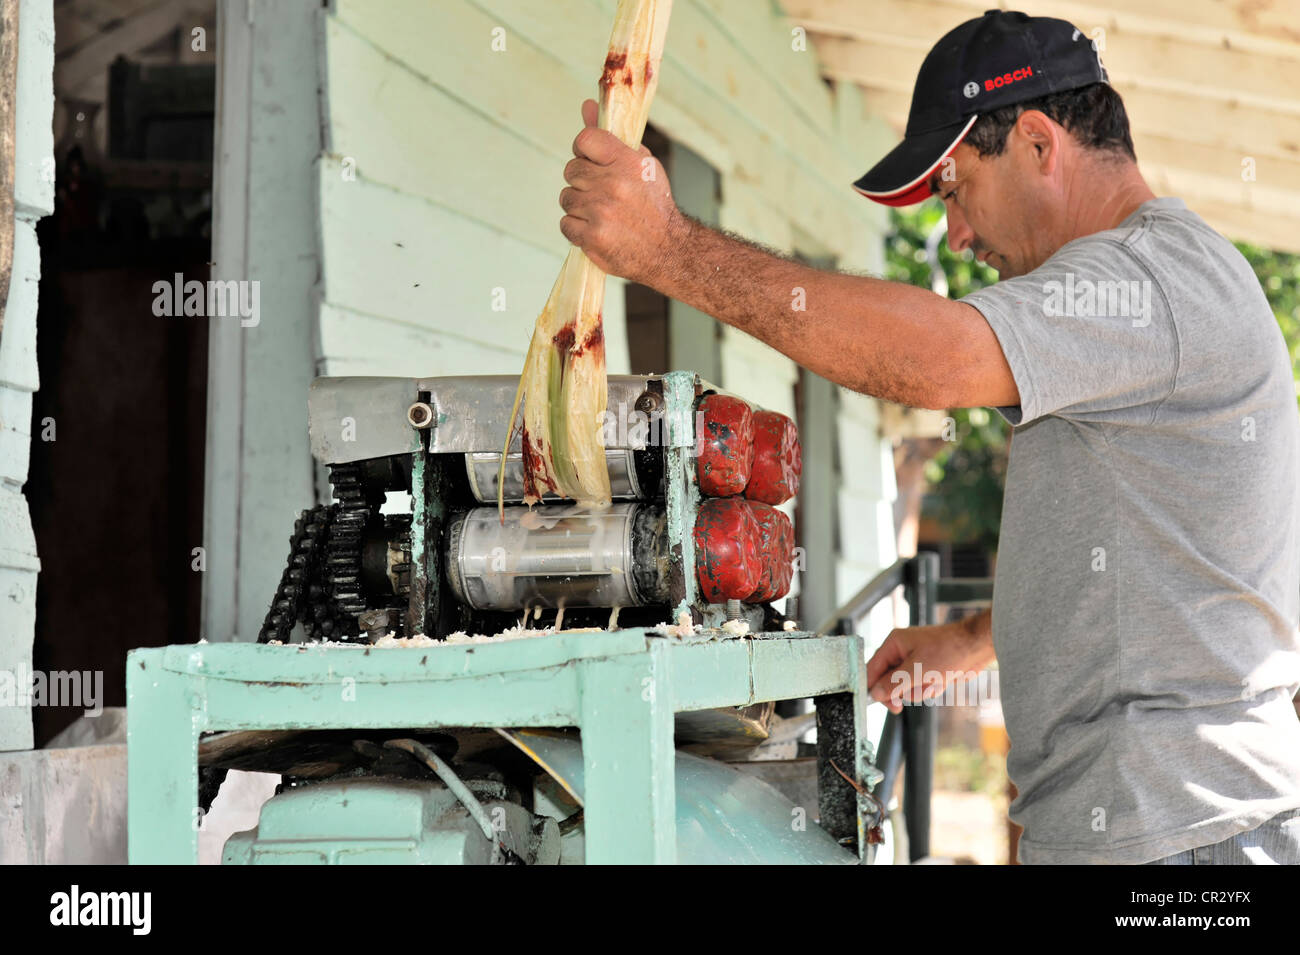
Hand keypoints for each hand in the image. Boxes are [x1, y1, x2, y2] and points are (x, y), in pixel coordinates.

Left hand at [559, 99, 686, 283]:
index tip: (591, 161)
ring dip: (579, 206)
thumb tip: (587, 106)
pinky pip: (566, 224)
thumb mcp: (641, 164)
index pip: (584, 140)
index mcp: (628, 162)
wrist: (668, 249)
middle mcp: (613, 184)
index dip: (583, 150)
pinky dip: (577, 228)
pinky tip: (597, 229)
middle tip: (601, 192)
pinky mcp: (592, 237)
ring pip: (567, 198)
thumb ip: (611, 137)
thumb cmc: (653, 204)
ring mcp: (601, 212)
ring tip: (602, 213)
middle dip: (582, 181)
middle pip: (571, 170)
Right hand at [865, 610, 995, 713]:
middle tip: (898, 707)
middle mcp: (901, 652)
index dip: (871, 686)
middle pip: (886, 681)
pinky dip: (928, 690)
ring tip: (932, 683)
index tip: (871, 703)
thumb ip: (893, 682)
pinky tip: (940, 683)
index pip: (872, 668)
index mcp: (894, 644)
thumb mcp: (917, 669)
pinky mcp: (926, 671)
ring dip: (918, 691)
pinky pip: (919, 688)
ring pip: (904, 688)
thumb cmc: (948, 650)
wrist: (976, 648)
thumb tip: (874, 693)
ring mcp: (914, 662)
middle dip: (898, 692)